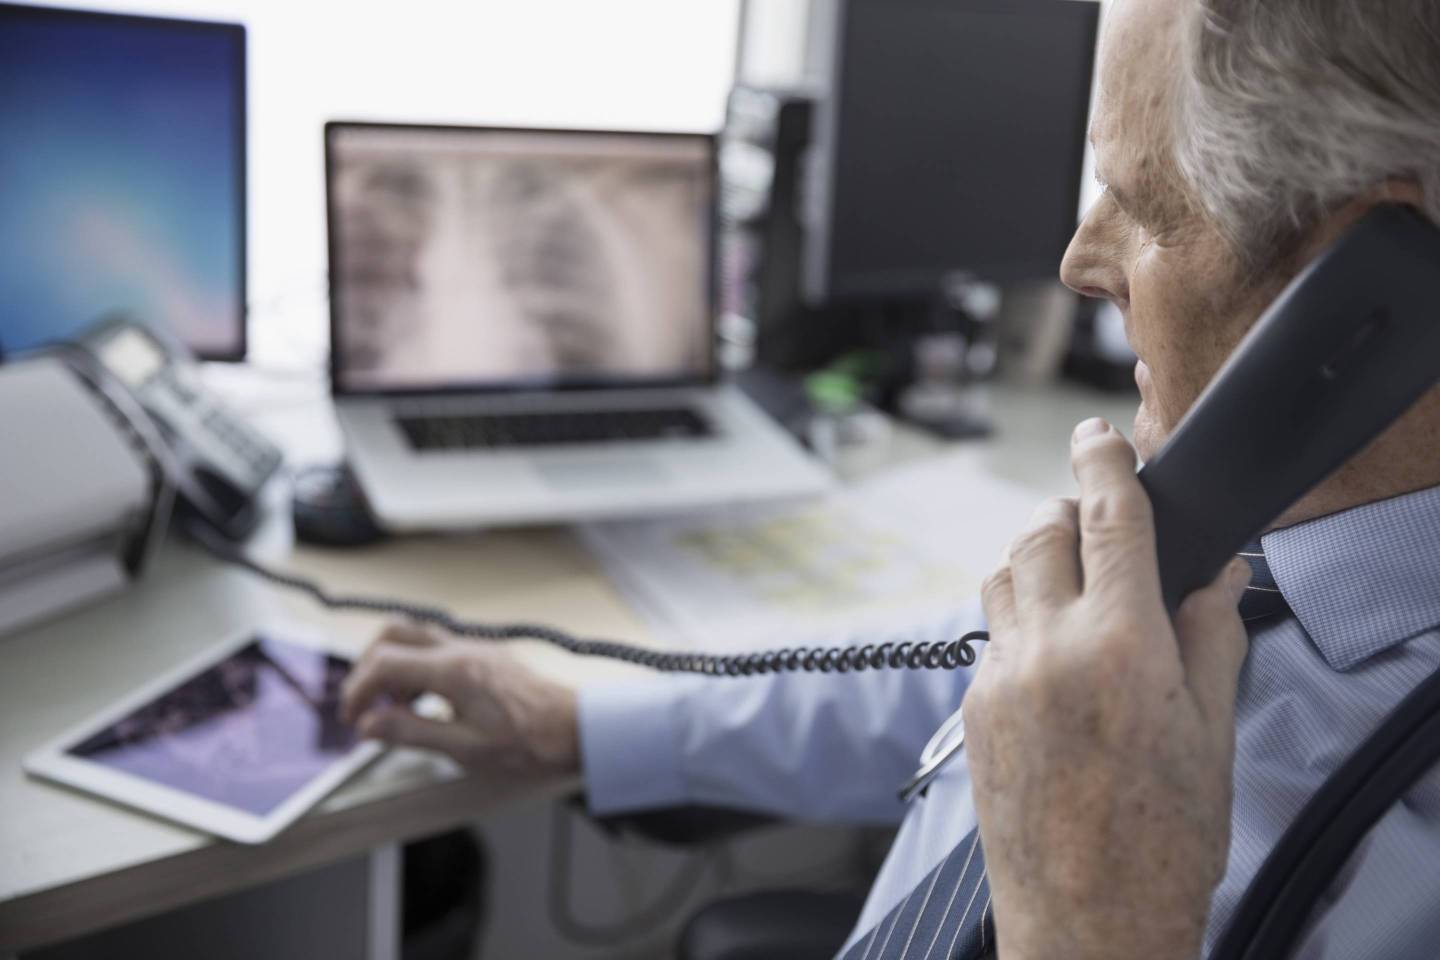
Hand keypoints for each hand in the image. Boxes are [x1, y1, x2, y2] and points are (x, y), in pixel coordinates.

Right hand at [340, 624, 579, 776]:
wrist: (575, 728)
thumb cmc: (529, 742)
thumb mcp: (463, 749)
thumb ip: (411, 733)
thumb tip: (368, 725)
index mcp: (452, 671)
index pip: (383, 664)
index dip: (357, 690)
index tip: (352, 718)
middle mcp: (461, 650)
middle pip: (392, 634)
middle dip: (366, 667)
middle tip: (363, 705)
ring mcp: (474, 648)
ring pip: (414, 636)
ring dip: (391, 665)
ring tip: (392, 707)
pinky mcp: (484, 656)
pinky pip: (436, 648)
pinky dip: (415, 667)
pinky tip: (422, 701)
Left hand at [965, 418, 1251, 959]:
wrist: (1088, 921)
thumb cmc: (1163, 841)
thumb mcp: (1211, 734)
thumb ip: (1210, 637)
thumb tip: (1213, 574)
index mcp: (1119, 646)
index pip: (1107, 518)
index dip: (1102, 461)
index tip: (1098, 435)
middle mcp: (1047, 650)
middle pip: (1039, 533)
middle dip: (1067, 510)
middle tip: (1096, 520)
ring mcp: (1000, 679)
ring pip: (1001, 576)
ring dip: (1033, 558)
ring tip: (1072, 580)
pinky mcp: (973, 709)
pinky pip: (990, 633)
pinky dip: (1018, 617)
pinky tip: (1051, 650)